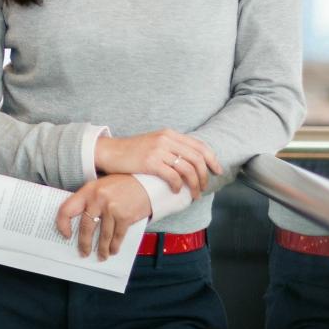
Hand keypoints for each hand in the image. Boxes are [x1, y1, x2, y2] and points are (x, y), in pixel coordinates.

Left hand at [56, 175, 151, 260]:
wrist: (145, 182)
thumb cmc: (122, 184)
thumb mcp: (101, 186)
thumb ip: (90, 200)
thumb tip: (80, 223)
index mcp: (88, 190)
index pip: (67, 209)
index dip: (62, 225)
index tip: (66, 235)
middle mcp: (98, 198)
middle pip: (86, 227)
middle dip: (84, 244)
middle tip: (84, 252)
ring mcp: (111, 208)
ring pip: (103, 236)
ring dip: (102, 249)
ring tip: (102, 255)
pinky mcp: (124, 217)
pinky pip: (117, 237)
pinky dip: (115, 246)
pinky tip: (113, 250)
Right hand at [94, 129, 222, 198]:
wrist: (111, 151)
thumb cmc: (133, 151)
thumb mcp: (155, 142)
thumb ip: (171, 147)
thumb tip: (190, 161)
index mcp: (170, 134)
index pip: (199, 145)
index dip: (212, 159)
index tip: (217, 170)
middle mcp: (167, 140)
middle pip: (197, 158)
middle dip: (204, 176)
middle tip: (204, 188)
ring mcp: (159, 150)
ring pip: (188, 169)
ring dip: (194, 184)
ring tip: (194, 194)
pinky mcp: (150, 162)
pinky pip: (173, 176)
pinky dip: (178, 186)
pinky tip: (177, 191)